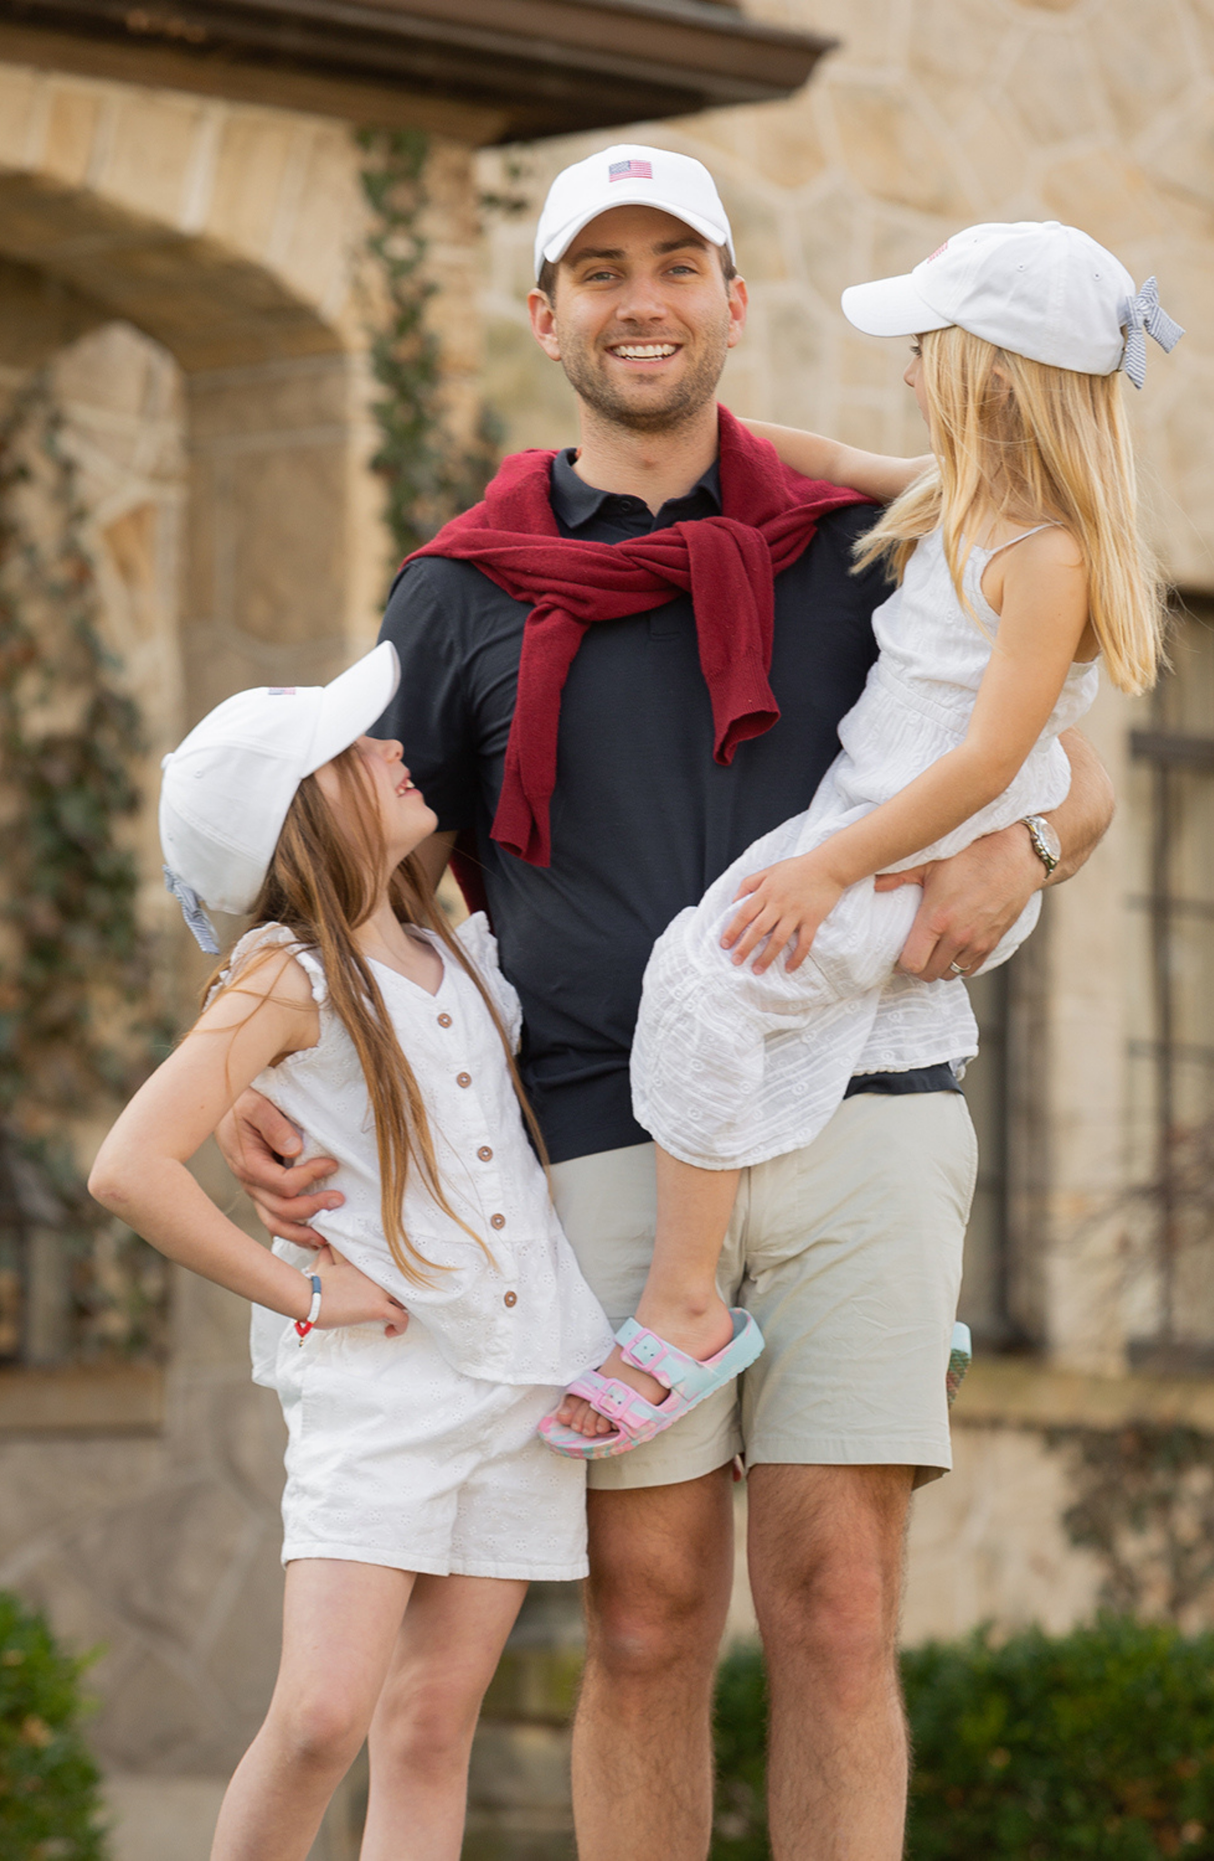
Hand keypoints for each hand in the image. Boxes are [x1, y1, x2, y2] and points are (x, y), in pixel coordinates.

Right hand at [216, 1089, 343, 1246]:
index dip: (309, 1177)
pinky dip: (293, 1232)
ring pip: (275, 1223)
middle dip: (312, 1207)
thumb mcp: (256, 1105)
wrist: (227, 1108)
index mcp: (248, 1164)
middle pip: (281, 1209)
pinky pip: (275, 1220)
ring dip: (301, 1233)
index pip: (282, 1183)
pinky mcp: (262, 1193)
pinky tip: (312, 1238)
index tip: (332, 1164)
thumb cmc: (243, 1104)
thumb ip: (273, 1125)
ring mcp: (255, 1191)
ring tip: (325, 1238)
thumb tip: (295, 1149)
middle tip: (339, 1199)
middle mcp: (250, 1183)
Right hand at [309, 1245, 408, 1337]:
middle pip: (402, 1284)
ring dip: (402, 1310)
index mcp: (366, 1266)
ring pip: (406, 1300)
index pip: (390, 1271)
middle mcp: (377, 1276)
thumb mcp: (324, 1265)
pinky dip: (400, 1327)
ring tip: (393, 1320)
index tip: (385, 1294)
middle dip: (400, 1295)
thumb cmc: (315, 1286)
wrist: (310, 1298)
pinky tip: (390, 1332)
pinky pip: (402, 1319)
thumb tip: (323, 1247)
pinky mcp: (378, 1307)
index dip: (391, 1283)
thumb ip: (328, 1256)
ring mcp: (379, 1291)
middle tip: (392, 1307)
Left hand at [722, 853, 845, 974]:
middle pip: (758, 929)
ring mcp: (796, 913)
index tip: (724, 944)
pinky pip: (804, 943)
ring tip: (757, 970)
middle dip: (745, 947)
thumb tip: (734, 902)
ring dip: (767, 956)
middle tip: (736, 961)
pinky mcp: (812, 920)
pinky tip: (789, 968)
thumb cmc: (797, 868)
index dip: (733, 930)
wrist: (828, 866)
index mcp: (766, 892)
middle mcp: (779, 904)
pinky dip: (797, 957)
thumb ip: (749, 884)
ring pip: (778, 939)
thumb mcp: (768, 871)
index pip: (744, 914)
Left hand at [881, 824, 1041, 981]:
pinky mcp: (994, 942)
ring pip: (950, 973)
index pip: (912, 964)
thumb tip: (872, 883)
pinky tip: (951, 950)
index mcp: (938, 918)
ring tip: (930, 952)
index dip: (900, 964)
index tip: (896, 954)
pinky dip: (959, 965)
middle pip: (929, 974)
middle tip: (911, 954)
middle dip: (916, 968)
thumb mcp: (931, 861)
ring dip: (937, 967)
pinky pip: (971, 969)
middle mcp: (959, 935)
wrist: (1017, 855)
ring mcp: (978, 942)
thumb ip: (899, 875)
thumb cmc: (971, 855)